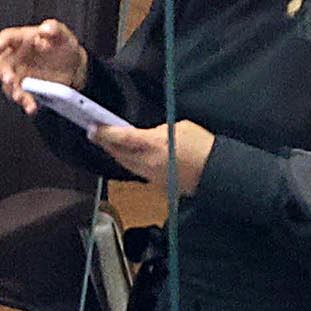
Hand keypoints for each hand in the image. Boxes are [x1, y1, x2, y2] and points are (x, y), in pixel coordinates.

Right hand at [0, 19, 88, 105]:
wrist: (72, 65)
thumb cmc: (61, 45)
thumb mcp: (62, 33)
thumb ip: (54, 28)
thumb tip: (46, 29)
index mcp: (21, 41)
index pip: (7, 38)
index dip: (2, 41)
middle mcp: (16, 59)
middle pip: (3, 65)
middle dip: (4, 72)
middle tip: (9, 78)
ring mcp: (19, 76)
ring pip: (10, 85)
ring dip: (14, 92)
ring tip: (21, 96)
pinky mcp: (26, 91)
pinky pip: (23, 98)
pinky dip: (27, 103)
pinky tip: (32, 106)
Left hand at [91, 117, 215, 184]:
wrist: (217, 173)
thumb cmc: (203, 147)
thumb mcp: (180, 128)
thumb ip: (159, 130)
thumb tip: (148, 134)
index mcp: (153, 145)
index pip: (121, 138)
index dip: (104, 133)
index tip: (93, 127)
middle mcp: (148, 162)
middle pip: (117, 153)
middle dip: (105, 143)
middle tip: (95, 133)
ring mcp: (151, 176)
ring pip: (125, 164)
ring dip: (115, 153)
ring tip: (107, 143)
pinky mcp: (156, 184)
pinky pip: (135, 171)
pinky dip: (128, 161)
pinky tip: (127, 155)